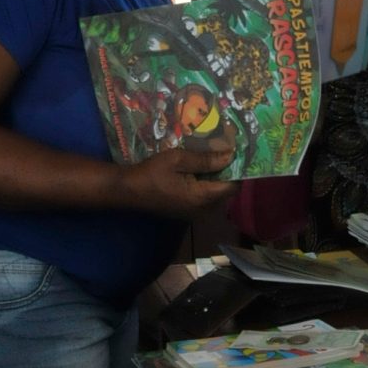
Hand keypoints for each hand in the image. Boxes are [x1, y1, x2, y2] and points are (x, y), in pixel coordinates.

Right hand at [121, 146, 237, 217]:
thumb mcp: (179, 159)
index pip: (232, 187)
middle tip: (226, 154)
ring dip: (218, 180)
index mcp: (202, 197)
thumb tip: (231, 156)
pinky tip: (200, 170)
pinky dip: (207, 185)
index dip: (238, 171)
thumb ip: (206, 160)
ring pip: (217, 196)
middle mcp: (202, 209)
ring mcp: (194, 213)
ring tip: (213, 159)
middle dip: (229, 174)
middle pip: (227, 193)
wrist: (128, 190)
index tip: (238, 155)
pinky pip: (206, 199)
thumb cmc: (153, 172)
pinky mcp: (187, 211)